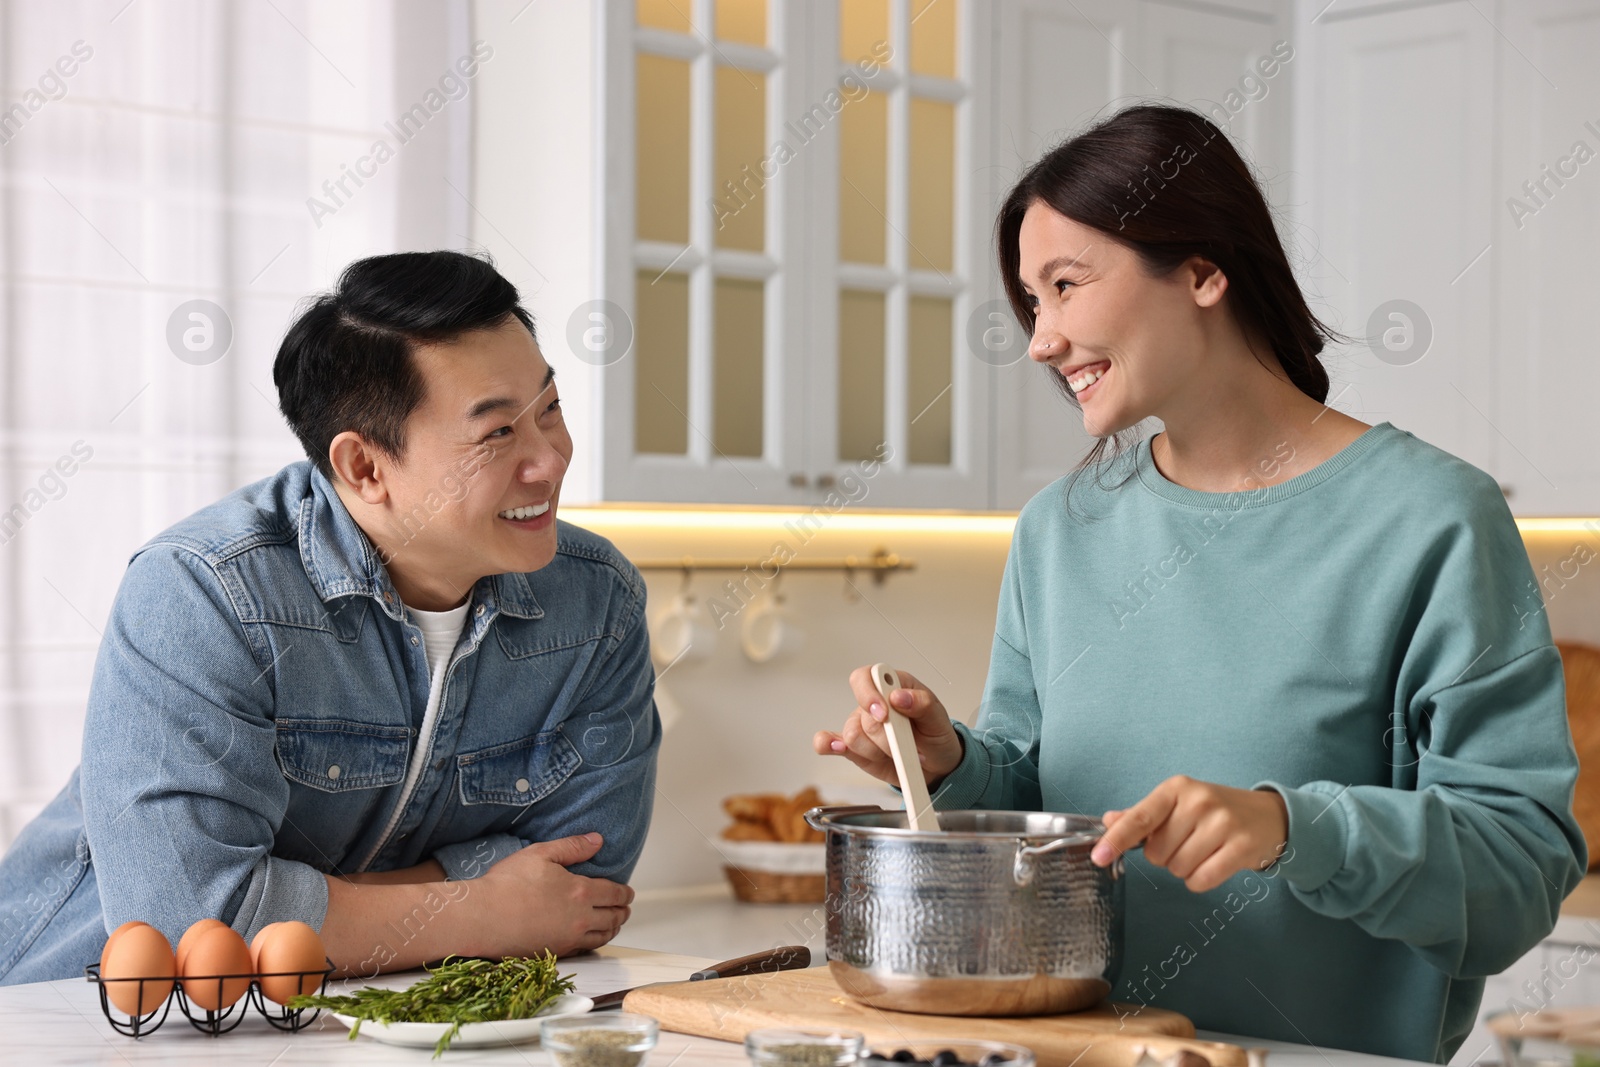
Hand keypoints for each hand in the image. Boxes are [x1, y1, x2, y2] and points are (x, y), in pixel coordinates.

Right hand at [479, 833, 634, 955]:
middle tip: (625, 908)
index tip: (628, 892)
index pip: (615, 893)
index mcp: (580, 891)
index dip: (625, 893)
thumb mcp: (540, 853)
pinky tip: (590, 939)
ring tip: (614, 924)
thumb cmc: (507, 883)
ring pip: (602, 936)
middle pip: (614, 917)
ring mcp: (568, 939)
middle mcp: (580, 918)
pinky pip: (584, 950)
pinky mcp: (555, 952)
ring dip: (613, 929)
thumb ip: (572, 846)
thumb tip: (597, 840)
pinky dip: (594, 943)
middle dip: (623, 911)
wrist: (481, 918)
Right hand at [812, 666, 964, 790]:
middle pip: (860, 714)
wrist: (936, 765)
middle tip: (904, 742)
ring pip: (852, 736)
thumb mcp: (938, 719)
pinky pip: (829, 742)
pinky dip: (828, 744)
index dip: (869, 694)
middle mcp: (873, 704)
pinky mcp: (854, 749)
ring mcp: (862, 726)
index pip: (866, 677)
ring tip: (896, 753)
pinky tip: (836, 747)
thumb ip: (922, 704)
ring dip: (876, 750)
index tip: (883, 714)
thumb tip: (899, 696)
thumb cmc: (935, 735)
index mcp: (892, 686)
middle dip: (884, 735)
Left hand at [1092, 776, 1288, 892]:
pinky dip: (1201, 880)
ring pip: (1178, 868)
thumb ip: (1142, 815)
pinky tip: (1214, 863)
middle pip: (1157, 853)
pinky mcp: (1241, 847)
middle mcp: (1199, 801)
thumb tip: (1108, 820)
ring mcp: (1222, 823)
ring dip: (1185, 869)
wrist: (1268, 815)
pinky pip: (1201, 880)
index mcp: (1177, 788)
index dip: (1116, 839)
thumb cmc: (1215, 811)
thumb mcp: (1178, 804)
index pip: (1139, 818)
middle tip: (1188, 842)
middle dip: (1166, 856)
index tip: (1099, 856)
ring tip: (1204, 850)